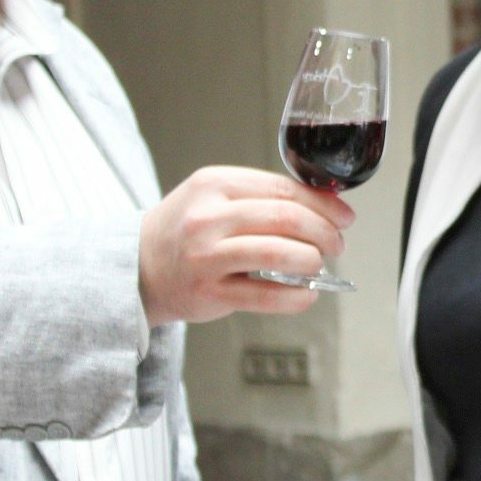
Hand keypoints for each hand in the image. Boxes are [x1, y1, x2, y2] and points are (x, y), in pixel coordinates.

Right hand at [140, 166, 353, 326]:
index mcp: (215, 184)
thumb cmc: (184, 230)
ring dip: (311, 260)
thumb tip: (324, 207)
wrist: (137, 266)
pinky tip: (306, 293)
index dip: (323, 203)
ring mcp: (206, 256)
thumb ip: (262, 198)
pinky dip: (296, 296)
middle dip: (324, 232)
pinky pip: (266, 295)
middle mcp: (208, 217)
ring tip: (318, 264)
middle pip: (285, 218)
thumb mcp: (214, 197)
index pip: (283, 188)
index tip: (343, 216)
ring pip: (277, 252)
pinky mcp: (209, 293)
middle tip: (337, 243)